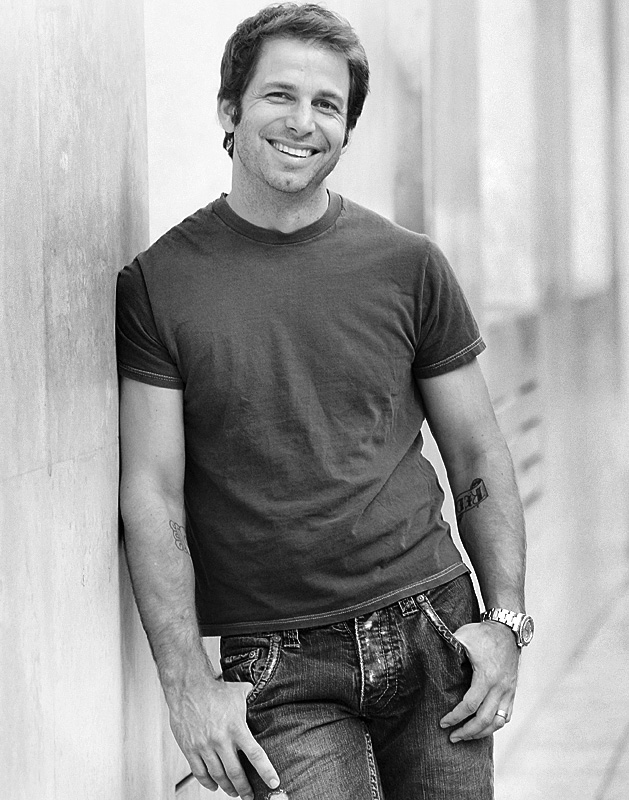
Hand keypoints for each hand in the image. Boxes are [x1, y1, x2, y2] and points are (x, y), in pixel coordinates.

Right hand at [167, 669, 279, 798]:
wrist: (188, 687)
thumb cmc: (215, 690)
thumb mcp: (240, 692)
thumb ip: (252, 700)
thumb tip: (265, 696)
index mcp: (236, 727)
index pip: (255, 754)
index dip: (266, 771)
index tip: (273, 783)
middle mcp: (221, 739)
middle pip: (236, 773)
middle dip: (245, 788)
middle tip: (250, 796)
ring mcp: (204, 746)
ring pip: (218, 776)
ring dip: (228, 788)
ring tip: (234, 792)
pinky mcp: (190, 749)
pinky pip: (200, 773)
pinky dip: (208, 783)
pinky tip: (214, 785)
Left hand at [440, 621, 519, 742]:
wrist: (507, 629)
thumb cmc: (482, 633)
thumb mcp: (462, 637)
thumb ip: (447, 647)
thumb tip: (427, 653)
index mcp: (486, 676)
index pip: (470, 705)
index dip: (455, 717)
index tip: (443, 723)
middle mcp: (500, 687)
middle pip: (484, 720)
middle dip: (467, 732)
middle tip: (452, 737)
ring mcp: (508, 691)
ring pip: (498, 722)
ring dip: (482, 733)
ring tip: (467, 736)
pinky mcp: (512, 691)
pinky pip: (506, 715)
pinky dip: (495, 725)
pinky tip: (483, 727)